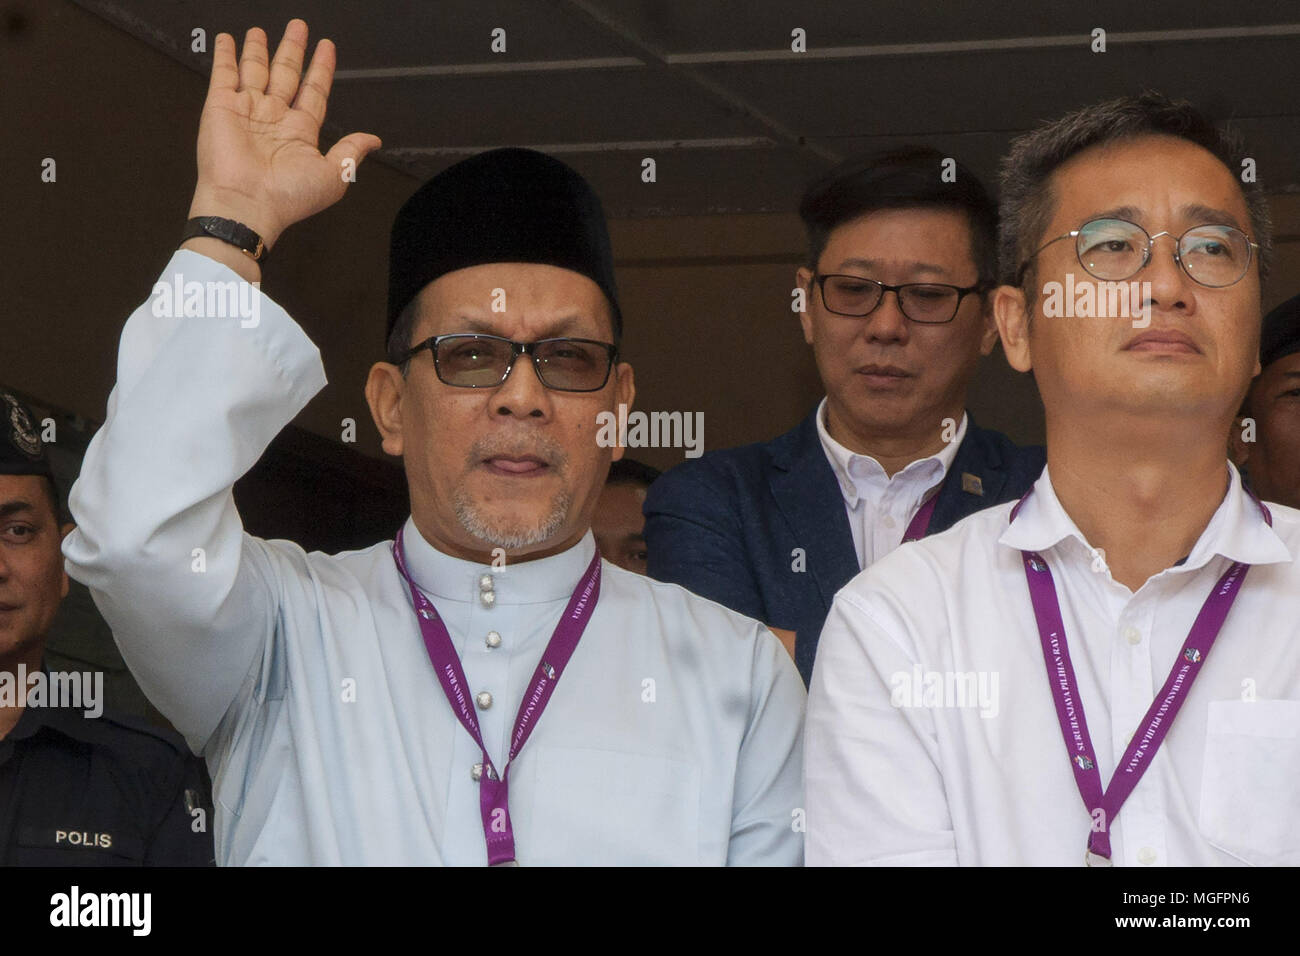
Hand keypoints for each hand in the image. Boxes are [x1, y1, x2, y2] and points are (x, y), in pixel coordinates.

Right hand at [187, 20, 381, 251]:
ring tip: (261, 30)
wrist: (246, 205)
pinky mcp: (220, 107)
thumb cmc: (288, 197)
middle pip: (286, 74)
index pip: (314, 91)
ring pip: (256, 71)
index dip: (321, 69)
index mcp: (300, 133)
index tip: (327, 48)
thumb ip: (352, 152)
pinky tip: (228, 40)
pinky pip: (224, 74)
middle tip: (298, 27)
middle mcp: (274, 119)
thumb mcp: (333, 175)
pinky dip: (225, 55)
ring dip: (259, 49)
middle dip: (292, 50)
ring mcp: (247, 111)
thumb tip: (374, 141)